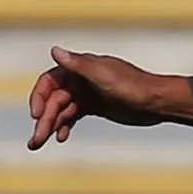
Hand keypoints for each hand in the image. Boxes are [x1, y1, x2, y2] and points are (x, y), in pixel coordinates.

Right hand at [27, 46, 168, 149]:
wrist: (157, 102)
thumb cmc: (133, 86)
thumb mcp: (104, 76)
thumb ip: (79, 65)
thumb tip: (55, 51)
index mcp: (80, 68)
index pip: (49, 81)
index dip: (39, 97)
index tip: (36, 116)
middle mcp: (81, 79)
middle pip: (54, 100)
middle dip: (43, 120)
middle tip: (35, 141)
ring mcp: (88, 93)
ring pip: (62, 110)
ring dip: (50, 126)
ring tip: (39, 143)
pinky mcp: (95, 106)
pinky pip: (73, 116)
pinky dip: (65, 126)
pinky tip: (61, 137)